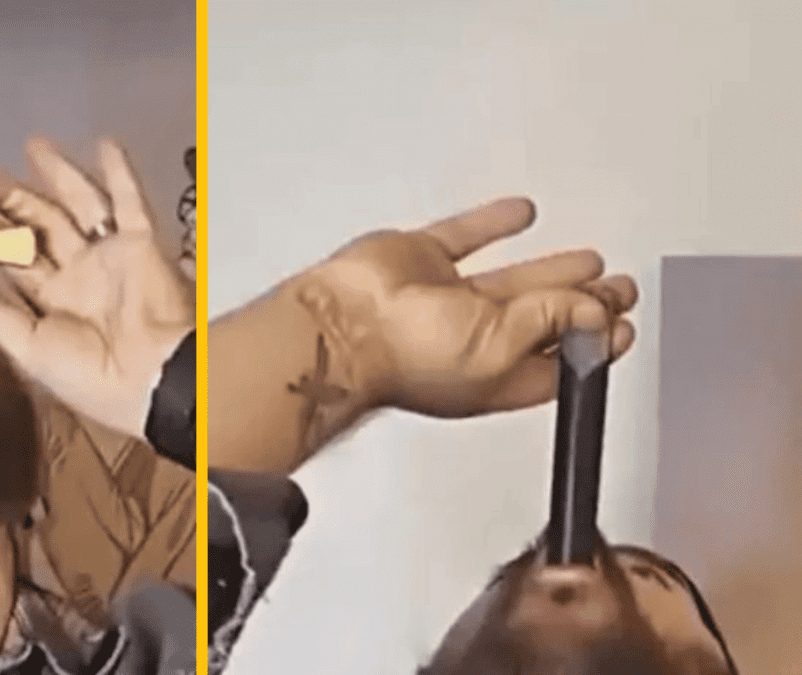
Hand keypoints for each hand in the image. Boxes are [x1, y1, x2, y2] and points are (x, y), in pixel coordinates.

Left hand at [0, 138, 194, 438]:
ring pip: (80, 206)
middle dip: (14, 200)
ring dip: (59, 175)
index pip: (16, 261)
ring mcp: (111, 257)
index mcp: (53, 304)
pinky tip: (105, 144)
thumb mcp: (27, 349)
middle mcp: (80, 275)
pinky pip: (130, 202)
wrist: (150, 377)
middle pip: (43, 227)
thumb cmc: (90, 377)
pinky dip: (120, 173)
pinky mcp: (141, 245)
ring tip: (34, 145)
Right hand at [296, 197, 637, 417]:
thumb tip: (590, 308)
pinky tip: (521, 214)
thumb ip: (551, 320)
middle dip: (586, 306)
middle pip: (544, 320)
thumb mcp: (503, 348)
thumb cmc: (403, 357)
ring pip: (514, 281)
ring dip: (554, 271)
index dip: (596, 343)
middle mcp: (473, 340)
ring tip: (590, 261)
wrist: (344, 322)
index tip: (623, 326)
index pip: (561, 361)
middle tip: (619, 290)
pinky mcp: (423, 262)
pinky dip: (496, 225)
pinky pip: (467, 237)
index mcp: (495, 375)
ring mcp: (447, 300)